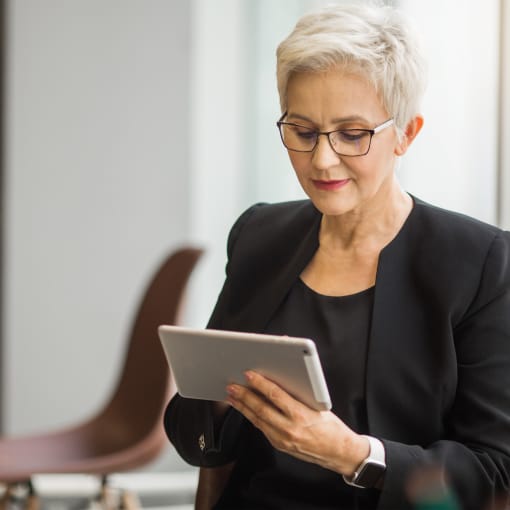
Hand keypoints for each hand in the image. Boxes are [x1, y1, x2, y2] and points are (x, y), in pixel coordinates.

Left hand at [226, 371, 368, 475]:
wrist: (339, 452)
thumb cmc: (331, 426)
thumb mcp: (318, 405)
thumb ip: (298, 394)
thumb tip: (280, 377)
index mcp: (300, 415)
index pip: (275, 395)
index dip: (260, 383)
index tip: (249, 374)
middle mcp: (289, 429)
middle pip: (261, 409)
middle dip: (244, 395)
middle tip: (232, 385)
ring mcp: (283, 439)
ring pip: (257, 420)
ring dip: (242, 407)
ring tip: (232, 396)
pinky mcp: (280, 445)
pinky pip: (262, 428)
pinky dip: (251, 417)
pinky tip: (244, 409)